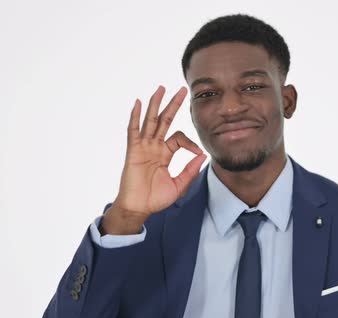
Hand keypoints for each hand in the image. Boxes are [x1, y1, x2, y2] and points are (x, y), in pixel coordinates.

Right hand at [102, 86, 206, 234]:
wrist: (139, 208)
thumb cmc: (156, 199)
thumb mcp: (179, 185)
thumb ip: (190, 171)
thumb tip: (203, 156)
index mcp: (165, 153)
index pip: (179, 138)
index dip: (191, 143)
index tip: (199, 153)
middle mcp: (154, 147)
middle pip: (165, 120)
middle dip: (173, 105)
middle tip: (182, 90)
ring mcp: (143, 147)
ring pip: (150, 121)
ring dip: (156, 104)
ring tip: (161, 88)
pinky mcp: (133, 151)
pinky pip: (134, 131)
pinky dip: (135, 117)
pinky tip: (138, 103)